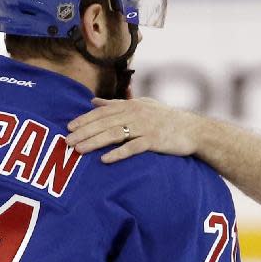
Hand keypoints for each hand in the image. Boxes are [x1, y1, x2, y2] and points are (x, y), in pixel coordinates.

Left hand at [66, 97, 206, 163]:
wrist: (193, 130)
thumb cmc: (165, 118)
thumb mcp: (141, 106)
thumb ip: (117, 104)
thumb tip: (93, 101)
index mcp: (131, 105)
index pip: (102, 111)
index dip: (85, 119)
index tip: (69, 127)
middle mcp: (136, 114)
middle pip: (104, 123)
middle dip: (84, 132)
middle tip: (67, 141)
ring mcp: (145, 127)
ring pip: (114, 134)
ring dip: (95, 142)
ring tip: (79, 150)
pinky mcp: (154, 141)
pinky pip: (133, 148)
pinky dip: (118, 153)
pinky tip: (105, 160)